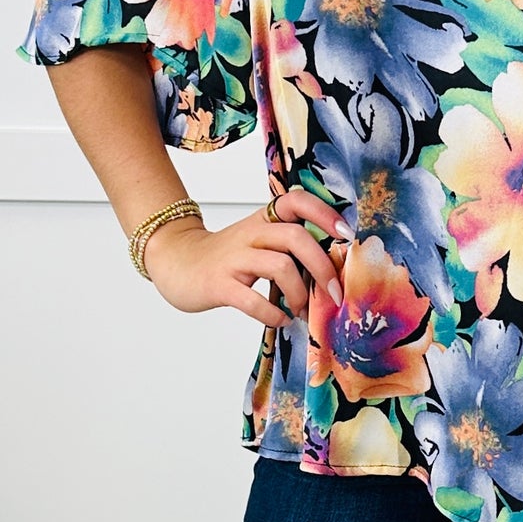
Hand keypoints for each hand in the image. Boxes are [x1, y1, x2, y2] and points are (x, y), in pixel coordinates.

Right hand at [142, 185, 349, 325]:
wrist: (175, 262)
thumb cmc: (225, 257)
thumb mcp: (258, 240)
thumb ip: (289, 247)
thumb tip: (332, 271)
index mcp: (263, 220)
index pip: (296, 201)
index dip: (323, 213)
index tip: (346, 234)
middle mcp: (250, 234)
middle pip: (295, 237)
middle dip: (322, 267)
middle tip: (333, 294)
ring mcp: (233, 259)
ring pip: (280, 266)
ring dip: (300, 294)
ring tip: (301, 309)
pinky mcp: (219, 284)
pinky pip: (253, 300)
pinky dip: (273, 314)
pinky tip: (280, 320)